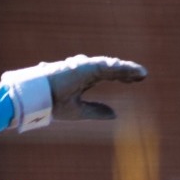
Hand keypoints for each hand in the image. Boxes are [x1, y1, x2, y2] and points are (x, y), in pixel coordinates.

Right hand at [0, 55, 146, 130]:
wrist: (37, 99)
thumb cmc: (52, 104)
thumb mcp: (79, 111)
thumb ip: (97, 111)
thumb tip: (115, 114)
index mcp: (83, 79)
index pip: (107, 75)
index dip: (121, 77)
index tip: (134, 81)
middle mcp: (85, 70)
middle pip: (112, 69)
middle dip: (127, 72)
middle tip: (142, 76)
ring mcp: (84, 67)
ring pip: (111, 66)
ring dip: (127, 69)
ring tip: (142, 74)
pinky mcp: (84, 66)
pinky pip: (107, 65)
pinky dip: (121, 68)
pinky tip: (133, 71)